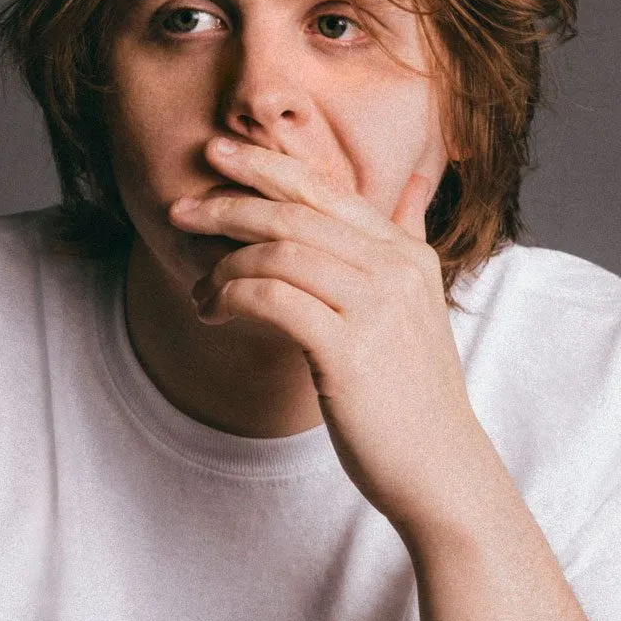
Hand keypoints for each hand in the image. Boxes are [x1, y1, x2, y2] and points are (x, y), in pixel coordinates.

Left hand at [168, 136, 493, 535]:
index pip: (324, 190)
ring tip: (200, 290)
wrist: (441, 469)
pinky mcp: (350, 352)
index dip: (266, 166)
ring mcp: (376, 309)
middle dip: (228, 205)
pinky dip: (232, 297)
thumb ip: (410, 237)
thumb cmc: (415, 392)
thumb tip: (418, 182)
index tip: (216, 152)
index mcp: (406, 253)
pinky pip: (273, 300)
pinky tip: (212, 311)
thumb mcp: (420, 302)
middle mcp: (395, 270)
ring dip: (224, 267)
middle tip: (179, 209)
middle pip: (295, 214)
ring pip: (279, 255)